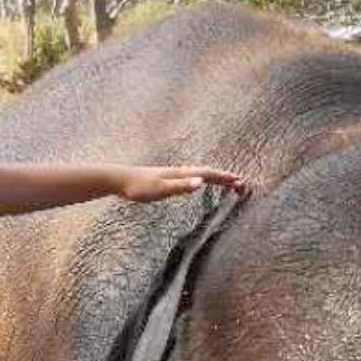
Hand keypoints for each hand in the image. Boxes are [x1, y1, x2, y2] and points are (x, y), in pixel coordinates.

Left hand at [117, 165, 247, 202]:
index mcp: (182, 174)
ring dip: (215, 178)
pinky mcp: (166, 179)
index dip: (225, 178)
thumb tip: (200, 183)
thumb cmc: (139, 187)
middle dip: (225, 177)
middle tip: (241, 184)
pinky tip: (197, 184)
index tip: (240, 182)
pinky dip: (201, 179)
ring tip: (226, 183)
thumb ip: (180, 186)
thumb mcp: (161, 189)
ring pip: (200, 174)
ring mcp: (173, 175)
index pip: (209, 174)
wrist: (120, 180)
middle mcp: (180, 172)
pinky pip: (190, 177)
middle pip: (208, 172)